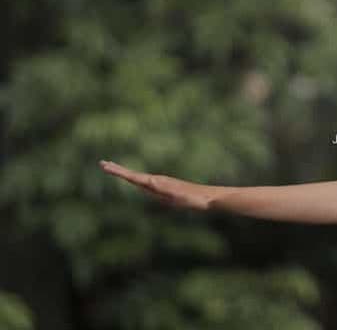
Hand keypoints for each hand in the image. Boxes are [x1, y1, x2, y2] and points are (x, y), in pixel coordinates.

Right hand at [99, 160, 213, 209]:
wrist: (208, 198)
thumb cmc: (193, 199)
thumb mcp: (177, 195)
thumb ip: (163, 189)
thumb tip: (148, 181)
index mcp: (157, 183)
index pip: (133, 177)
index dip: (119, 172)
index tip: (105, 166)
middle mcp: (158, 181)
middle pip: (134, 175)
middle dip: (118, 170)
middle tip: (103, 164)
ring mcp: (162, 184)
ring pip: (139, 179)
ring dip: (126, 174)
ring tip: (114, 169)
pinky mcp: (167, 188)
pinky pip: (147, 184)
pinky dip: (138, 181)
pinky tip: (137, 182)